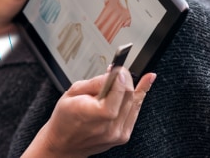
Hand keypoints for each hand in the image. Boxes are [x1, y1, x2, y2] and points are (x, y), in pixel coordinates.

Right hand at [23, 69, 156, 157]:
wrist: (64, 144)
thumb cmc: (65, 119)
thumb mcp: (72, 93)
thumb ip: (95, 82)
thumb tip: (113, 74)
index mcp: (96, 114)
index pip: (118, 89)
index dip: (120, 75)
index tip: (117, 66)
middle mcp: (110, 126)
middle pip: (128, 94)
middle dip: (125, 78)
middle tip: (118, 70)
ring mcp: (118, 133)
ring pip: (134, 102)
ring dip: (131, 86)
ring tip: (127, 75)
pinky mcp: (122, 136)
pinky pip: (134, 112)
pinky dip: (138, 97)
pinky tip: (145, 84)